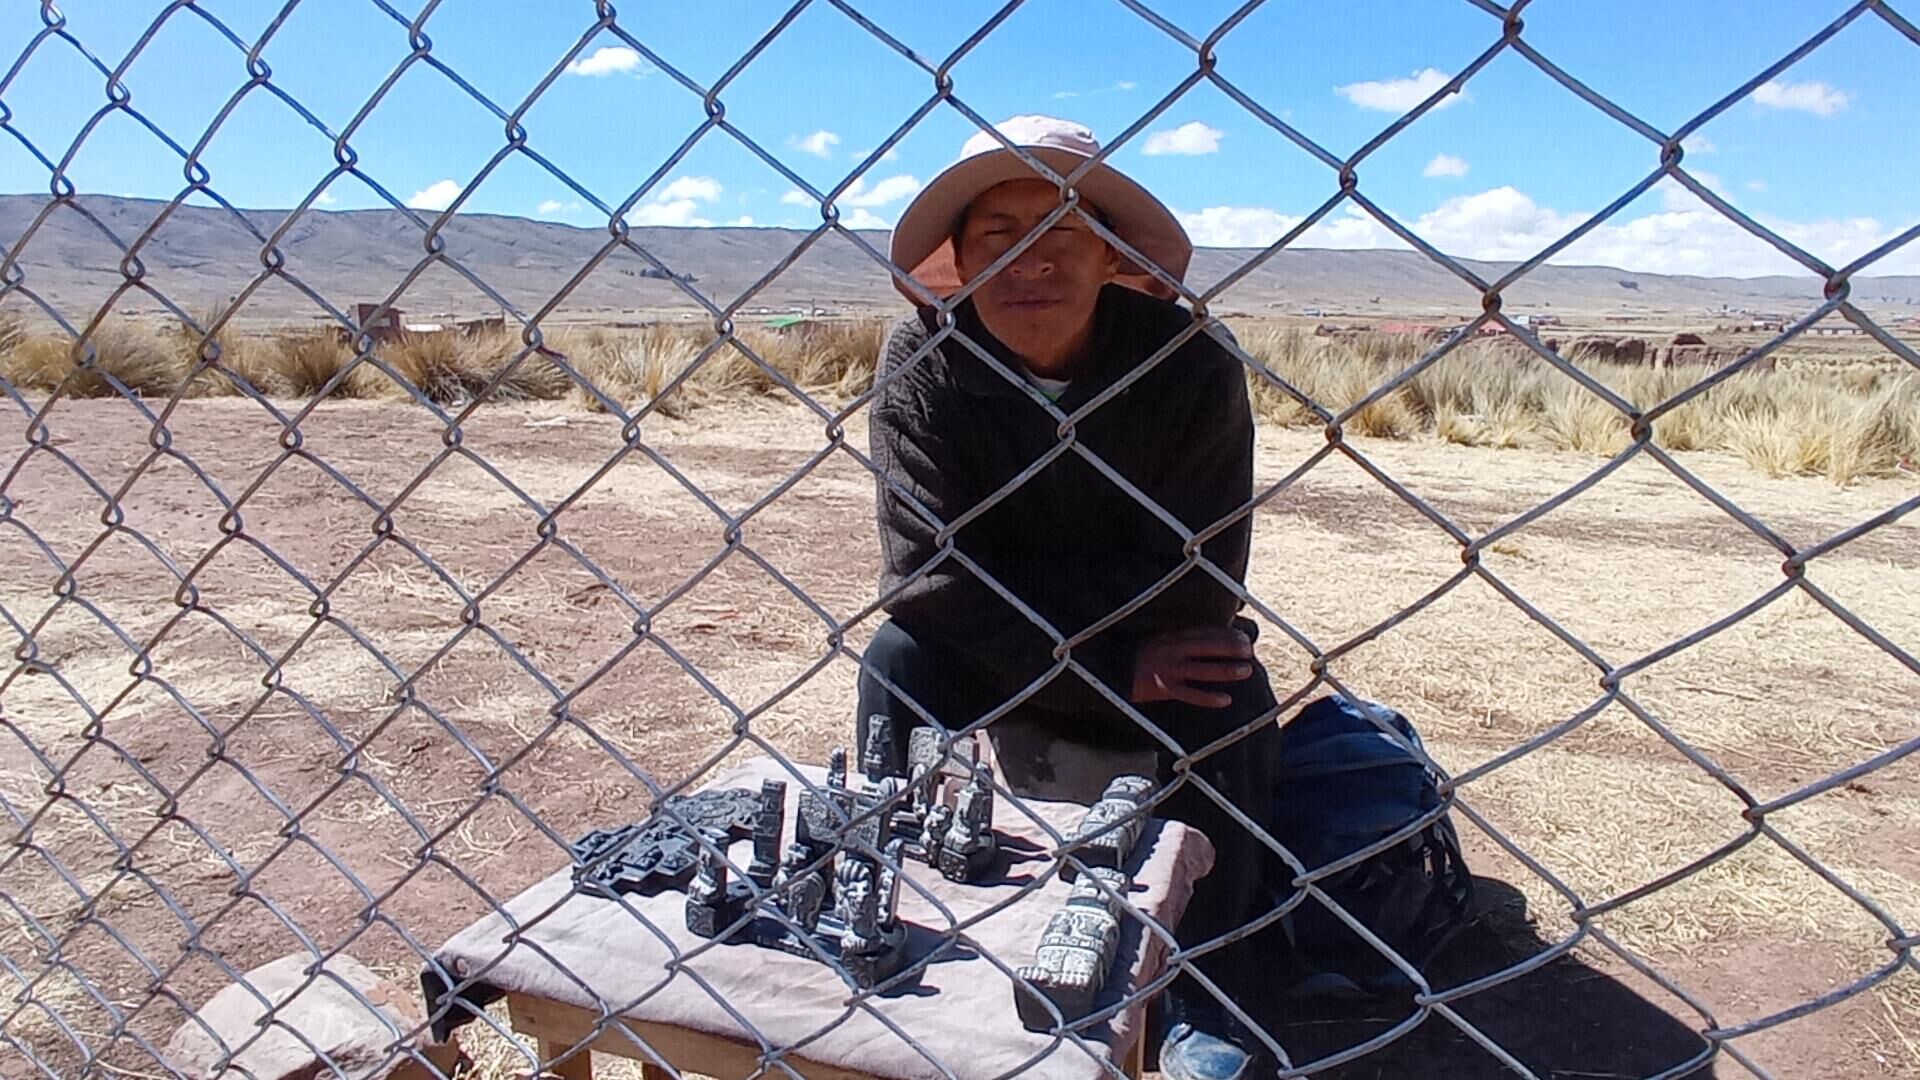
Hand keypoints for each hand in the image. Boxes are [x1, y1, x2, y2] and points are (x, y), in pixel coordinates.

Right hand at [1130, 626, 1254, 708]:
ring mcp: (1168, 670)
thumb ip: (1181, 640)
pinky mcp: (1163, 689)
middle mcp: (1171, 650)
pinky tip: (1225, 700)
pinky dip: (1208, 698)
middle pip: (1206, 646)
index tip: (1244, 636)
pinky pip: (1189, 694)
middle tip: (1249, 650)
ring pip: (1202, 669)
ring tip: (1246, 671)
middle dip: (1229, 647)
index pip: (1204, 632)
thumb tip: (1209, 641)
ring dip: (1225, 670)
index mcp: (1171, 636)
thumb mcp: (1159, 641)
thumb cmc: (1137, 657)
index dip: (1226, 633)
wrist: (1109, 672)